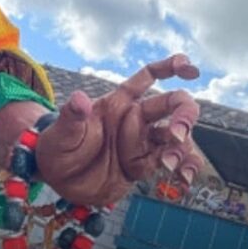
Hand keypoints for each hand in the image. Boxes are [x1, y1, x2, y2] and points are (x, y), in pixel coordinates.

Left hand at [35, 54, 202, 206]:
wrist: (59, 181)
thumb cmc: (58, 148)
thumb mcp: (61, 132)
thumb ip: (72, 116)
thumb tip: (79, 99)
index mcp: (117, 103)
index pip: (148, 77)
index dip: (170, 67)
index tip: (189, 68)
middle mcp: (134, 119)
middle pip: (172, 105)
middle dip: (184, 114)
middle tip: (177, 134)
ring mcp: (142, 142)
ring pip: (178, 135)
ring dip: (183, 147)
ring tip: (168, 164)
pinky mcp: (145, 164)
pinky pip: (174, 161)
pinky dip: (186, 168)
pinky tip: (184, 178)